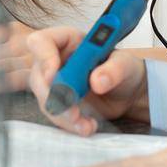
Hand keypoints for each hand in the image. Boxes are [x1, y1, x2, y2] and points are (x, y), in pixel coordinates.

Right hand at [25, 26, 149, 134]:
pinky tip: (88, 126)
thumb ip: (114, 69)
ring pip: (45, 99)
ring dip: (63, 115)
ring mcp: (55, 83)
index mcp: (68, 40)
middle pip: (38, 76)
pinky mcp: (60, 102)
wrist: (128, 93)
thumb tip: (97, 81)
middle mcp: (56, 60)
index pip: (42, 42)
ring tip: (86, 124)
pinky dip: (70, 124)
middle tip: (73, 110)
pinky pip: (56, 114)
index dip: (43, 57)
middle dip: (53, 96)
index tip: (53, 75)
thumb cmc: (124, 69)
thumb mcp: (126, 64)